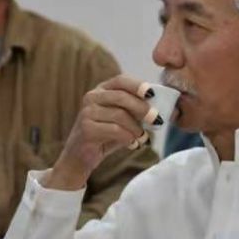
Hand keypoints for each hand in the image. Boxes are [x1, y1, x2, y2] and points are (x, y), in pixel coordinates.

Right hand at [46, 76, 152, 190]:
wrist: (80, 157)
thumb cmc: (105, 136)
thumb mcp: (122, 120)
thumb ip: (135, 111)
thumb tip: (158, 108)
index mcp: (101, 90)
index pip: (121, 80)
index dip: (138, 85)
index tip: (152, 94)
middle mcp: (92, 97)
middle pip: (121, 97)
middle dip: (142, 108)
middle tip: (156, 120)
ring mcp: (87, 112)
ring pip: (120, 115)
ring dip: (136, 128)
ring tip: (142, 137)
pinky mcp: (86, 128)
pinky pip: (115, 130)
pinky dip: (128, 137)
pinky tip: (132, 144)